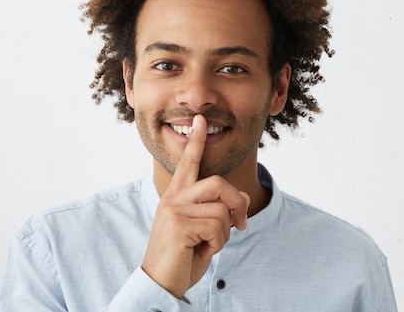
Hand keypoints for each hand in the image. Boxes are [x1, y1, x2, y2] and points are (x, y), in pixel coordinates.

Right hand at [141, 114, 249, 298]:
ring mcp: (175, 210)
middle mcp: (173, 198)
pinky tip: (202, 253)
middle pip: (219, 184)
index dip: (196, 141)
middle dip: (237, 204)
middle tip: (241, 226)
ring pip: (222, 209)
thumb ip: (217, 210)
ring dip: (224, 234)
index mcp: (176, 196)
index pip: (188, 163)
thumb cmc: (182, 257)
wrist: (161, 282)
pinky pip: (218, 227)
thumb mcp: (203, 230)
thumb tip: (242, 199)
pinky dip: (218, 244)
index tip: (200, 121)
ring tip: (208, 246)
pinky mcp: (179, 225)